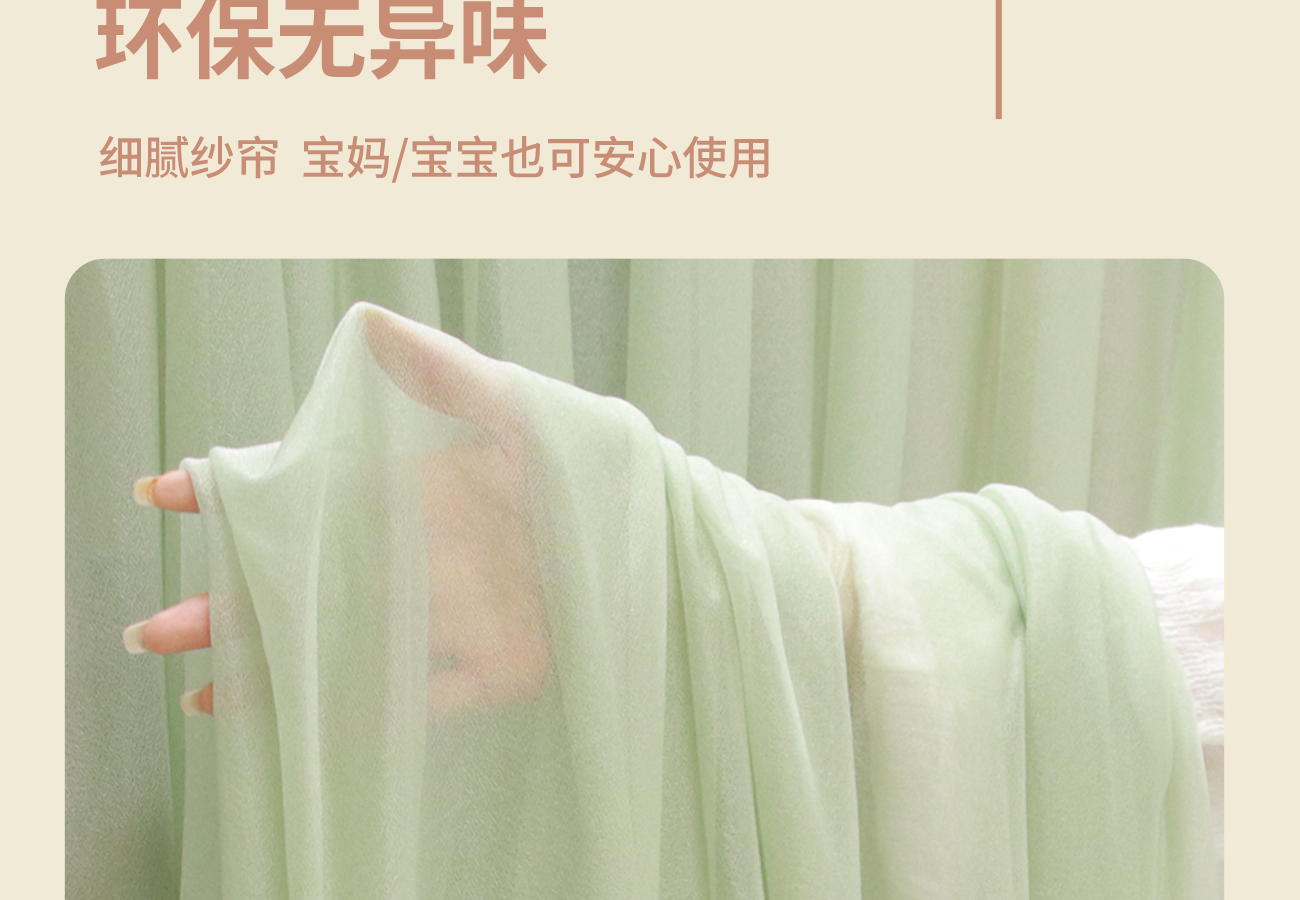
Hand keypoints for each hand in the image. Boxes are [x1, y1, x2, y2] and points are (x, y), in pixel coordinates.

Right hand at [125, 308, 550, 720]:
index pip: (302, 495)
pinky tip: (289, 727)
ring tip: (193, 688)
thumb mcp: (511, 405)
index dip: (233, 494)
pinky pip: (419, 697)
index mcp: (408, 494)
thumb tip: (366, 321)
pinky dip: (360, 712)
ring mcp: (449, 617)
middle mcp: (415, 559)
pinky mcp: (494, 667)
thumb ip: (440, 370)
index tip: (166, 494)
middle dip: (224, 606)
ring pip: (339, 651)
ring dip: (266, 671)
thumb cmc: (579, 454)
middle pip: (302, 588)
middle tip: (149, 629)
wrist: (654, 525)